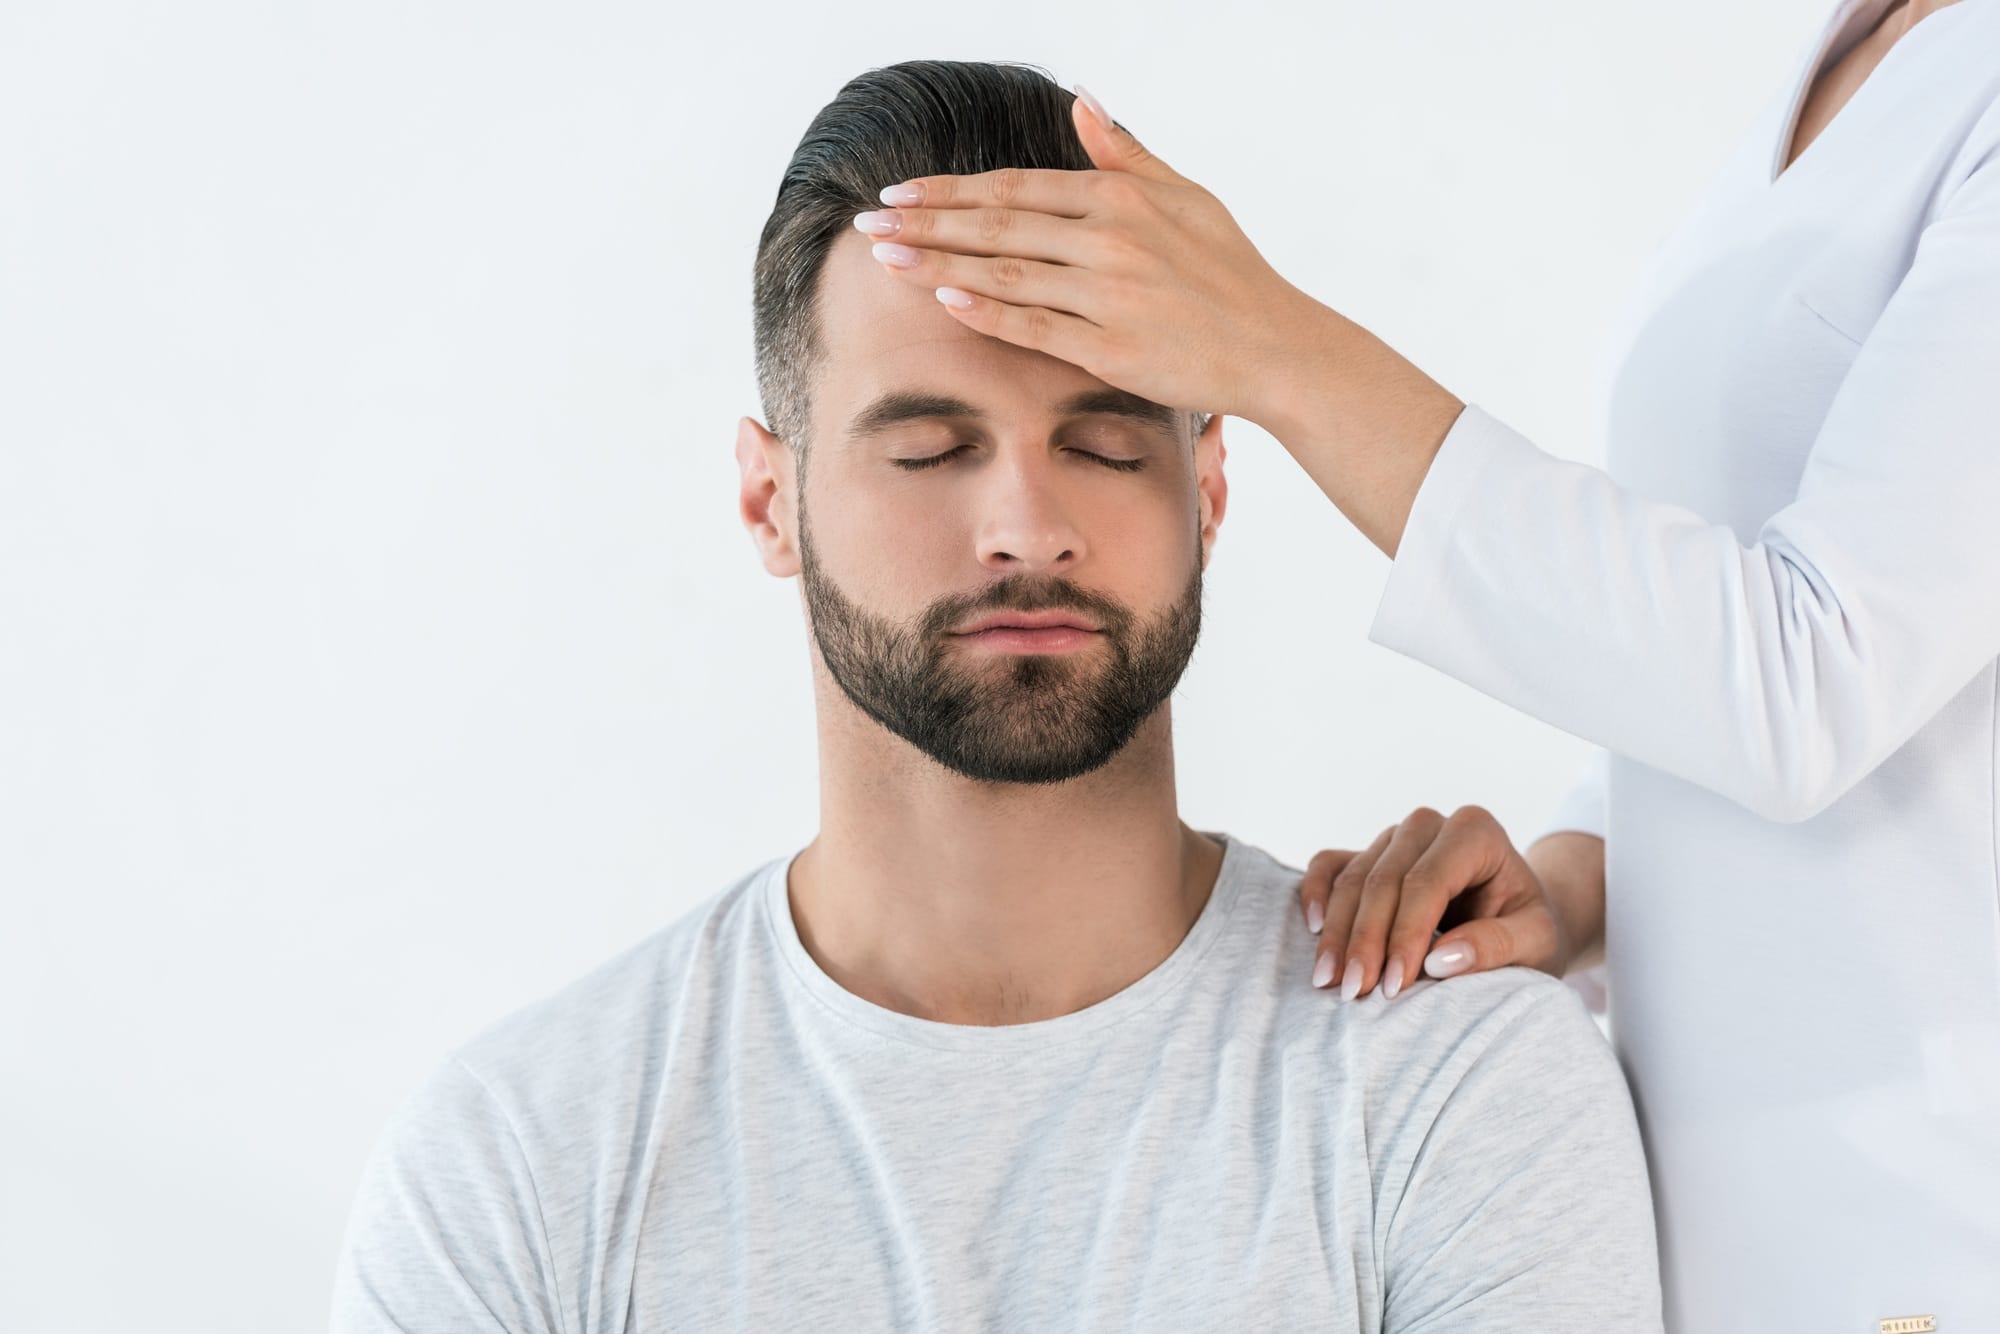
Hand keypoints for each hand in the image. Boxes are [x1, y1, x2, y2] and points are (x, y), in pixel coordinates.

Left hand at [855, 85, 1320, 423]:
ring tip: (884, 258)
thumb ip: (1126, 154)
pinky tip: (942, 299)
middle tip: (868, 222)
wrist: (1276, 346)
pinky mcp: (1114, 348)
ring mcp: (1111, 294)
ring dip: (937, 262)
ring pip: (1005, 271)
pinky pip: (1035, 326)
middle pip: (998, 224)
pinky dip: (986, 311)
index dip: (951, 190)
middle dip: (926, 221)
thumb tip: (1081, 102)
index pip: (1016, 188)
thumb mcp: (1188, 197)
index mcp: (1122, 198)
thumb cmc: (1231, 273)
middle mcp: (1112, 239)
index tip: (900, 193)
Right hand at [1297, 805, 1575, 999]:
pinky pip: (1330, 865)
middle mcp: (1430, 825)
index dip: (1406, 935)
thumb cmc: (1529, 929)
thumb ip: (1497, 946)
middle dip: (1365, 940)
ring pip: (1352, 878)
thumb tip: (1439, 961)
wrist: (1516, 915)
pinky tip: (1311, 930)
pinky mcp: (1369, 854)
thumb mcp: (1536, 942)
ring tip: (1329, 981)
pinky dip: (1316, 894)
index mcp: (1476, 833)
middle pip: (1383, 880)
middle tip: (1353, 992)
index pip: (1427, 882)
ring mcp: (1395, 837)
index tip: (1394, 987)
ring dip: (1336, 932)